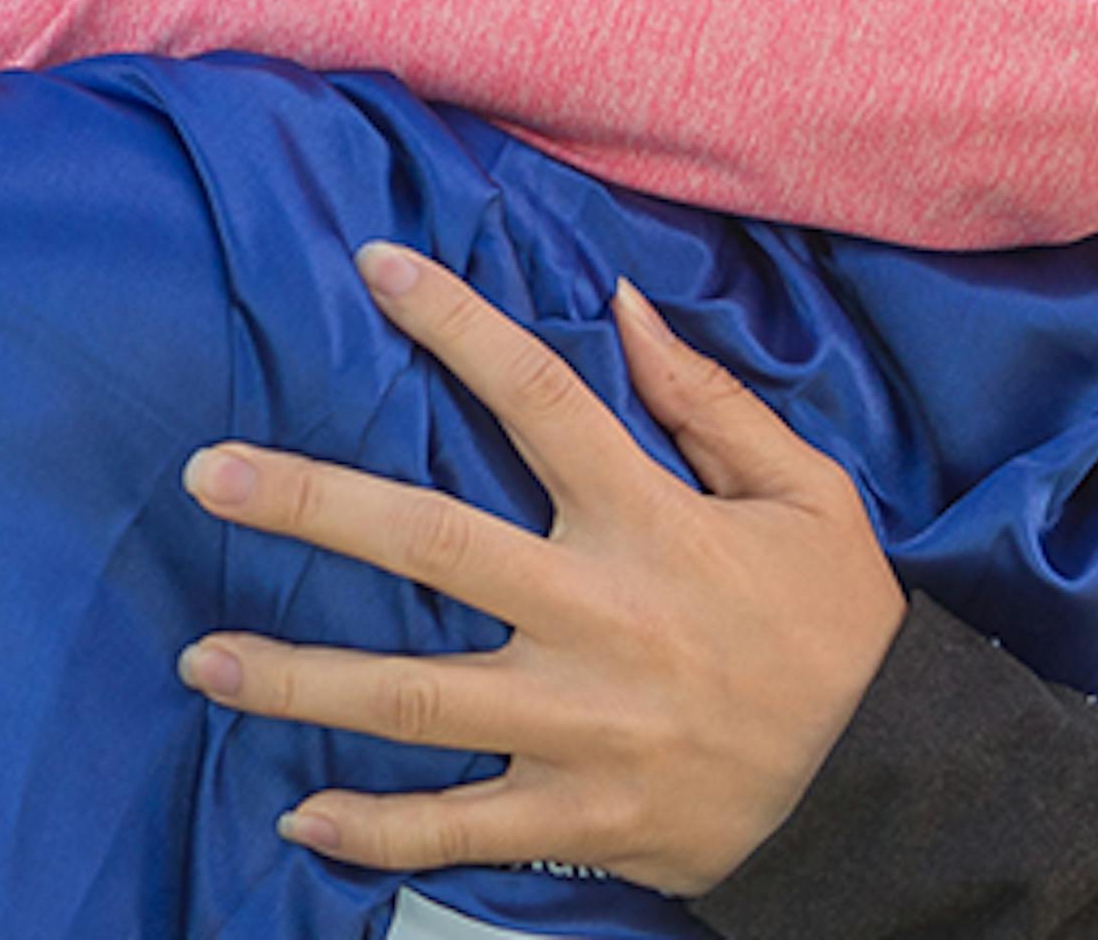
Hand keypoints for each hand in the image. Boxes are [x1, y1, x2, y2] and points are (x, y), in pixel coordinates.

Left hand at [173, 243, 903, 896]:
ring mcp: (579, 724)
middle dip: (313, 507)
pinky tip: (297, 818)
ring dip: (299, 679)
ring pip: (414, 696)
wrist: (895, 787)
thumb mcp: (807, 495)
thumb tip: (620, 302)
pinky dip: (375, 830)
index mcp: (649, 522)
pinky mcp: (579, 815)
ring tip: (202, 659)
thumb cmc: (841, 629)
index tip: (375, 266)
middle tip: (209, 476)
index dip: (456, 324)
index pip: (539, 396)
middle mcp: (597, 615)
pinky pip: (458, 828)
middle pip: (431, 544)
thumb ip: (709, 400)